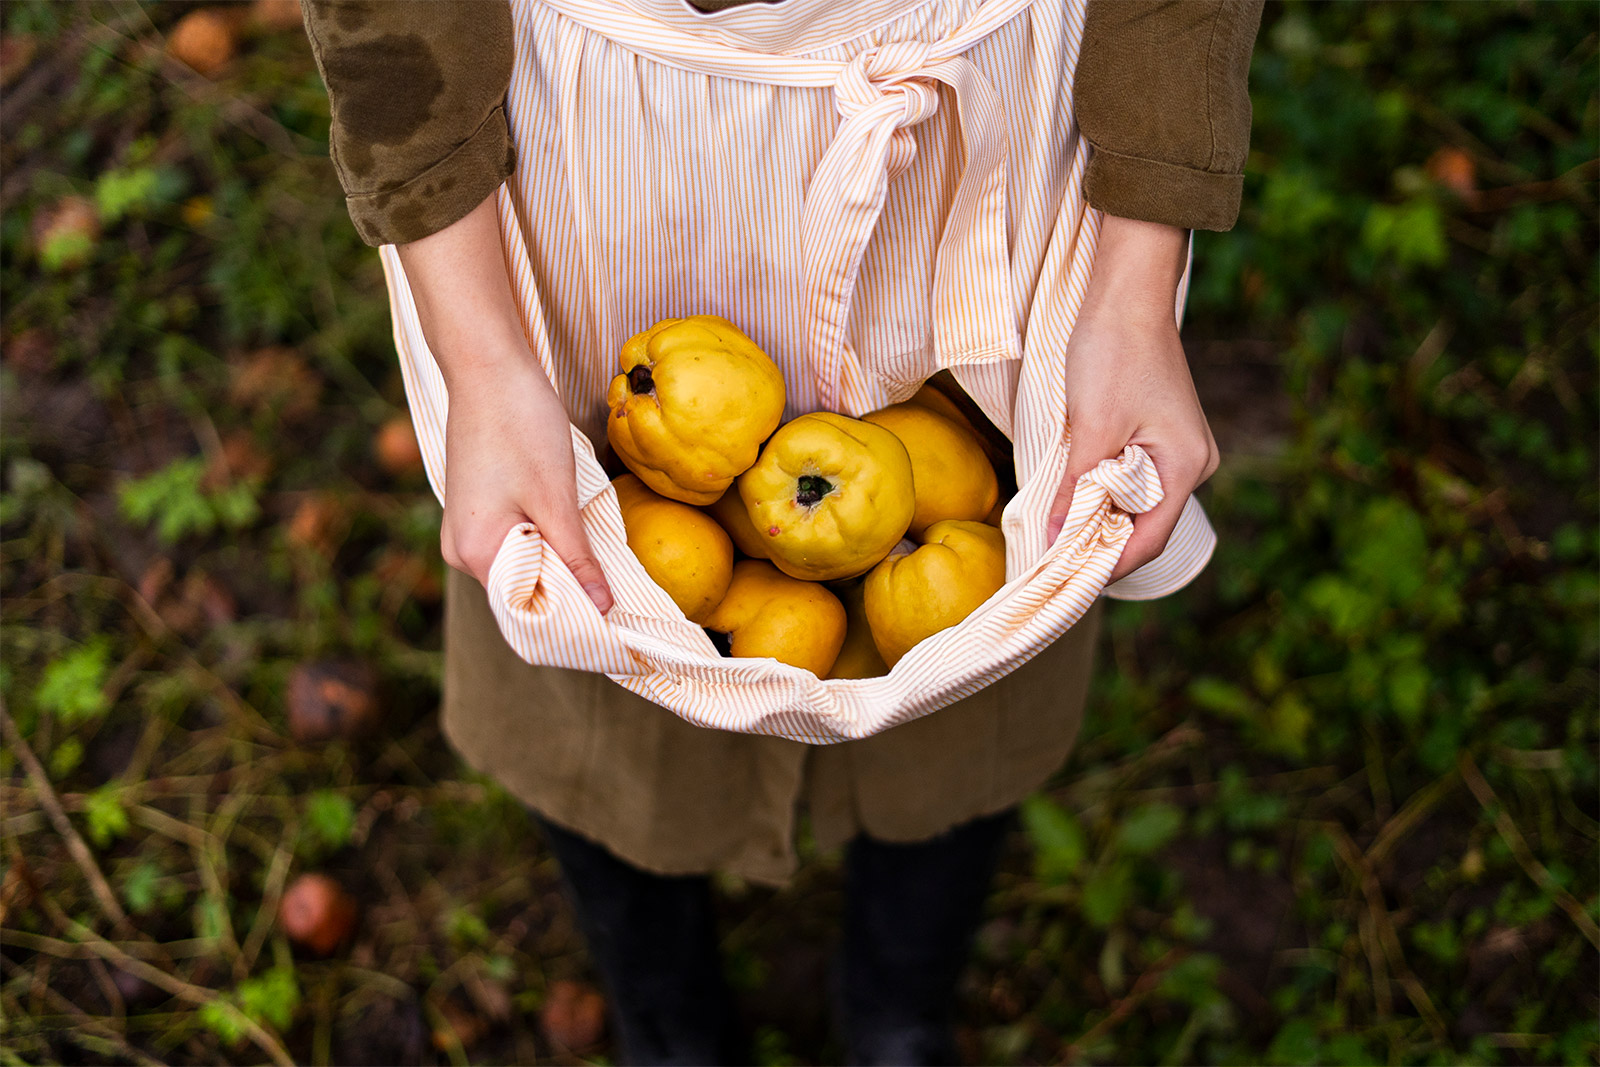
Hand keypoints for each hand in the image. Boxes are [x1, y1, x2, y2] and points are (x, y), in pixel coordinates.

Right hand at [441, 357, 613, 612]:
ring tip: (602, 562)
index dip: (573, 618)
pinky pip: (517, 542)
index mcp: (475, 553)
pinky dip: (547, 542)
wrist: (487, 366)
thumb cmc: (520, 424)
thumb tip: (603, 608)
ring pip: (524, 566)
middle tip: (619, 591)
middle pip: (525, 591)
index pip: (528, 610)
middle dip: (570, 592)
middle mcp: (461, 550)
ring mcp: (466, 529)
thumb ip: (577, 559)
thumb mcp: (557, 498)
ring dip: (561, 565)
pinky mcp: (477, 510)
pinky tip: (574, 533)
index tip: (616, 620)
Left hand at [1045, 216, 1218, 582]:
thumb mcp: (1089, 430)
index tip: (1065, 583)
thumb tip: (1056, 541)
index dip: (1106, 566)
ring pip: (1136, 502)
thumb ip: (1075, 490)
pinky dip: (1103, 492)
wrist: (1127, 293)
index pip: (1148, 540)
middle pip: (1144, 525)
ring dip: (1099, 517)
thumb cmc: (1113, 353)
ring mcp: (1179, 449)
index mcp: (1186, 467)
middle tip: (1052, 561)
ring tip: (1056, 533)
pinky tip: (1072, 498)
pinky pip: (1134, 478)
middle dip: (1100, 544)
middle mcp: (1193, 464)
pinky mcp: (1162, 435)